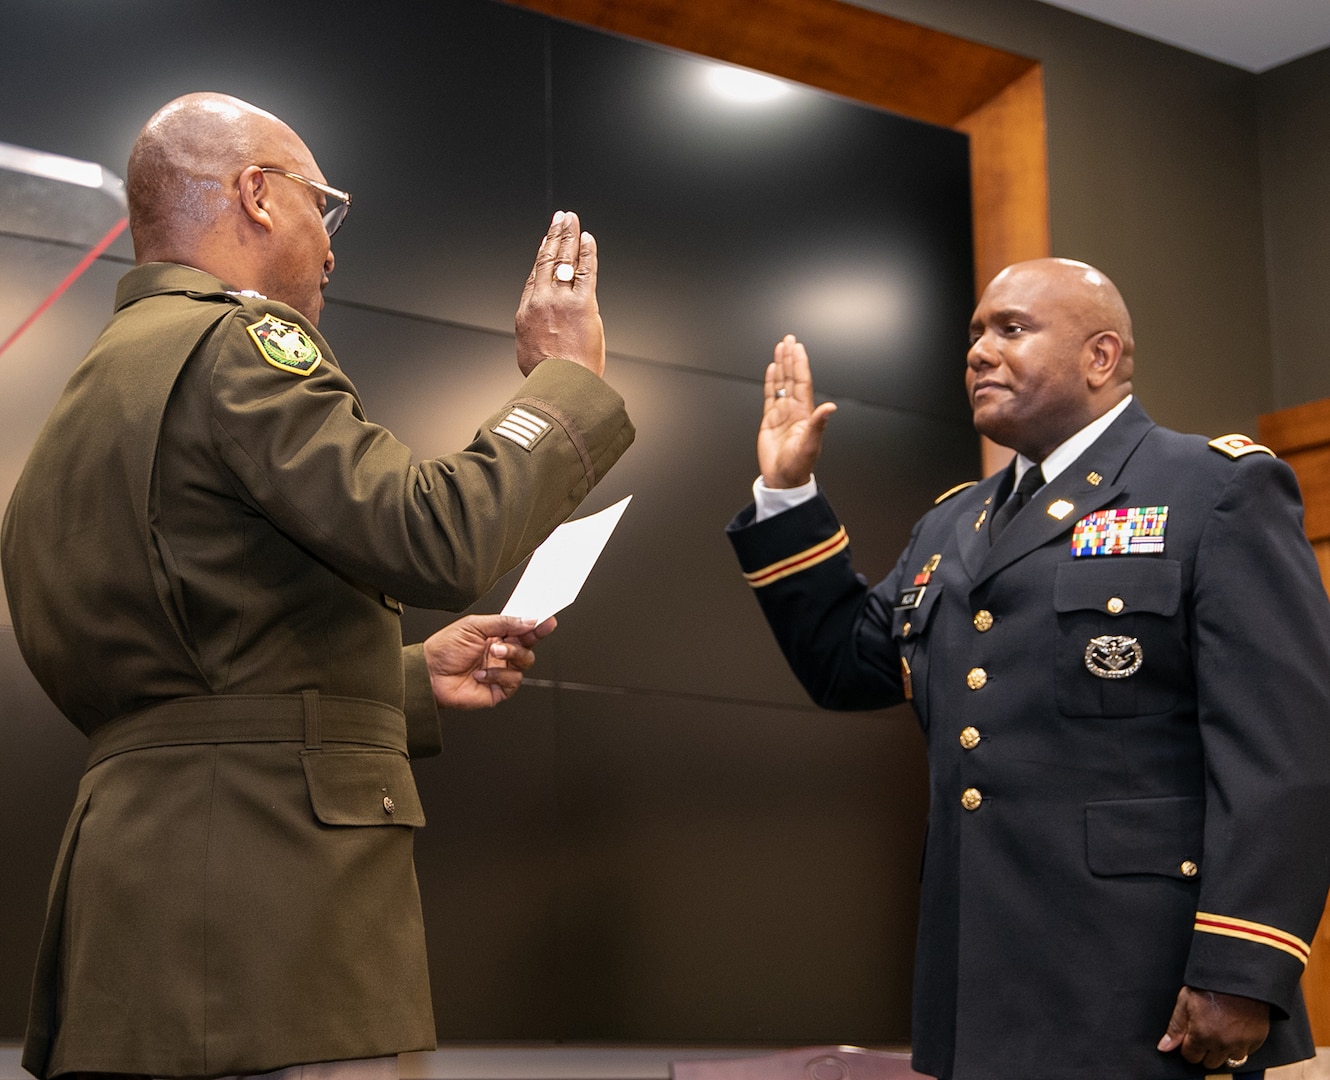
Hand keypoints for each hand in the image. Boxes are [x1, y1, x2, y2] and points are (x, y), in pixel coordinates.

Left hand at [422, 614, 557, 709]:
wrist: (428, 674)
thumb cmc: (443, 650)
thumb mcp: (473, 626)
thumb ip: (503, 622)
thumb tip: (527, 620)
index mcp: (496, 635)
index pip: (523, 628)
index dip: (537, 624)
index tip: (548, 620)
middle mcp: (501, 653)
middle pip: (529, 645)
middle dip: (529, 638)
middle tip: (520, 635)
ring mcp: (501, 671)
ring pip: (525, 662)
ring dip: (511, 654)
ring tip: (494, 652)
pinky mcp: (499, 689)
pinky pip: (513, 680)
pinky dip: (499, 675)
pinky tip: (482, 674)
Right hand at [515, 210, 605, 376]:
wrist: (560, 385)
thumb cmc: (548, 376)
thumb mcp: (529, 351)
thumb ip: (536, 332)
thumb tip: (543, 330)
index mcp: (527, 313)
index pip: (535, 276)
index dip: (542, 255)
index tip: (546, 242)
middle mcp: (542, 301)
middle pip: (548, 261)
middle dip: (555, 236)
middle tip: (560, 218)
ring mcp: (561, 301)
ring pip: (565, 260)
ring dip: (569, 236)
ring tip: (573, 220)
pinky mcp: (583, 304)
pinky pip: (585, 271)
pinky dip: (587, 253)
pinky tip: (588, 239)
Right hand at [757, 334, 837, 487]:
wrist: (783, 479)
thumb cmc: (798, 466)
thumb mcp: (810, 445)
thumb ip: (818, 424)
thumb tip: (830, 407)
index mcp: (804, 414)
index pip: (802, 382)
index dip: (800, 364)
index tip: (797, 349)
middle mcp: (793, 410)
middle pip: (791, 377)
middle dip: (790, 358)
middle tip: (789, 340)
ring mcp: (782, 413)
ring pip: (781, 383)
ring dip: (781, 365)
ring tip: (780, 348)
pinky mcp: (770, 420)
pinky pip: (770, 395)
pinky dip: (771, 382)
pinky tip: (771, 370)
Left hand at [1157, 986, 1268, 1070]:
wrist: (1238, 976)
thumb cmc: (1210, 986)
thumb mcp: (1185, 1001)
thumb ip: (1175, 1028)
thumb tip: (1164, 1048)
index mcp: (1202, 1035)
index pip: (1191, 1057)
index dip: (1188, 1046)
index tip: (1191, 1036)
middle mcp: (1222, 1044)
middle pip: (1210, 1063)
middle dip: (1205, 1051)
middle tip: (1206, 1033)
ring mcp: (1241, 1044)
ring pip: (1229, 1061)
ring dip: (1224, 1050)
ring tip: (1221, 1031)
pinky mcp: (1257, 1040)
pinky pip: (1247, 1052)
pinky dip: (1240, 1045)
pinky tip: (1234, 1030)